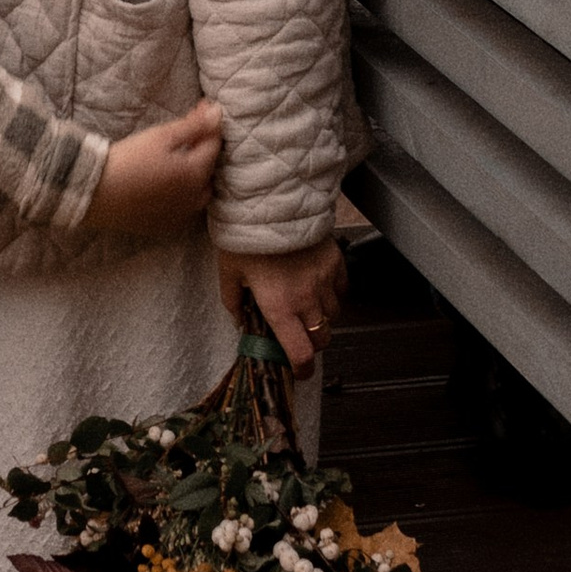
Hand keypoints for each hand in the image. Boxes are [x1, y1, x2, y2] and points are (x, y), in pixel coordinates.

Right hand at [89, 99, 224, 240]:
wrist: (97, 191)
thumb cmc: (129, 159)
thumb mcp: (162, 136)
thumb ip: (193, 125)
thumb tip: (218, 113)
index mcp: (195, 174)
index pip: (213, 145)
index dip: (210, 124)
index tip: (202, 107)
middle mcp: (194, 198)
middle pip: (209, 169)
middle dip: (205, 148)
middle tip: (191, 131)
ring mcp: (180, 215)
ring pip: (200, 192)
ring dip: (198, 175)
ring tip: (183, 158)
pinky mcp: (165, 226)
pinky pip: (185, 209)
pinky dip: (185, 195)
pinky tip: (171, 184)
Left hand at [219, 240, 344, 373]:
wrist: (272, 200)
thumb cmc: (246, 235)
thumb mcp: (228, 272)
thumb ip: (233, 301)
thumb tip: (239, 321)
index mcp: (280, 307)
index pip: (301, 353)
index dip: (302, 369)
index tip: (299, 371)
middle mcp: (307, 298)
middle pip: (322, 338)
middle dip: (312, 343)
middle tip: (299, 336)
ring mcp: (325, 279)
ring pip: (334, 315)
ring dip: (322, 317)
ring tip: (306, 306)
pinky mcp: (335, 261)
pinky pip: (342, 288)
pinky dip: (334, 293)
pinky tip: (319, 285)